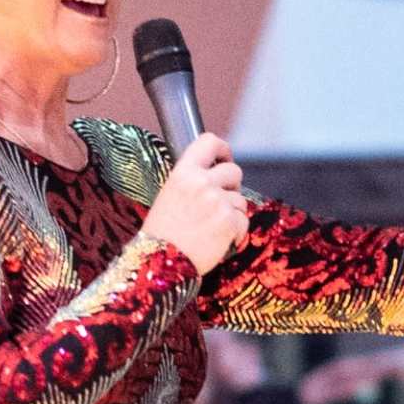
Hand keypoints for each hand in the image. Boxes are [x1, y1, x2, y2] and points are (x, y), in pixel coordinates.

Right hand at [135, 133, 248, 274]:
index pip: (210, 141)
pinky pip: (243, 220)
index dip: (223, 150)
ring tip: (211, 228)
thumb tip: (217, 171)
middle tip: (219, 204)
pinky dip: (236, 232)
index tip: (224, 159)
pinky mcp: (228, 221)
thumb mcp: (169, 194)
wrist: (159, 262)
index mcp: (182, 172)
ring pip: (240, 199)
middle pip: (234, 171)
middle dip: (231, 187)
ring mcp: (216, 201)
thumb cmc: (162, 233)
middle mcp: (200, 182)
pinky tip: (218, 240)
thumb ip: (192, 179)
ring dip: (232, 213)